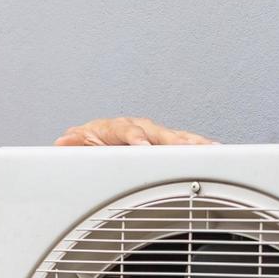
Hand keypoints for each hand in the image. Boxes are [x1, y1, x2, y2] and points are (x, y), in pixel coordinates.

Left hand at [54, 116, 216, 146]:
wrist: (99, 139)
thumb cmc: (92, 142)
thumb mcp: (80, 144)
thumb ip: (76, 144)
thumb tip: (63, 141)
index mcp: (117, 127)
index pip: (128, 131)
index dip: (136, 138)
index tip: (142, 145)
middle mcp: (138, 127)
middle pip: (158, 133)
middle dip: (173, 141)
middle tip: (186, 148)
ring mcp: (154, 133)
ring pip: (175, 137)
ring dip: (193, 143)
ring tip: (210, 147)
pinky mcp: (164, 141)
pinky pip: (183, 143)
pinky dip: (198, 147)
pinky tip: (214, 150)